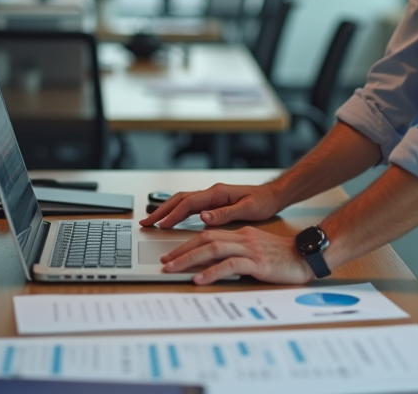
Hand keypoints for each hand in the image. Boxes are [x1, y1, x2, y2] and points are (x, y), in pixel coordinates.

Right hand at [138, 183, 281, 228]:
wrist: (272, 196)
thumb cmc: (262, 202)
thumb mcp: (247, 209)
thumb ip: (225, 213)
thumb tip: (203, 216)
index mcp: (217, 193)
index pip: (188, 203)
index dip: (172, 214)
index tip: (160, 225)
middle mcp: (211, 193)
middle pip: (179, 200)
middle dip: (161, 210)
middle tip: (145, 222)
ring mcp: (211, 197)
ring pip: (182, 202)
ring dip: (166, 210)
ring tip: (151, 221)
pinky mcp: (213, 202)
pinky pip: (189, 206)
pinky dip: (176, 212)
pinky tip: (170, 220)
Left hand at [161, 226, 313, 284]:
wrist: (308, 256)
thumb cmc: (284, 257)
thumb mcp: (257, 251)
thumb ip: (238, 254)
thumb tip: (215, 266)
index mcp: (242, 234)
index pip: (208, 234)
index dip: (187, 243)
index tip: (172, 253)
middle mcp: (243, 238)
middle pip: (205, 239)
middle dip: (181, 250)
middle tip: (165, 262)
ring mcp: (250, 249)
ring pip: (212, 249)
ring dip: (189, 259)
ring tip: (172, 269)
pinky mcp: (258, 262)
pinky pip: (230, 265)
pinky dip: (212, 272)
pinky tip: (199, 279)